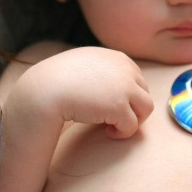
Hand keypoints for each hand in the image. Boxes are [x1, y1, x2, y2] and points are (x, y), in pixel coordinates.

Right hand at [15, 47, 152, 138]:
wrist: (46, 89)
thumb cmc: (59, 80)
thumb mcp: (85, 64)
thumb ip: (102, 70)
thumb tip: (112, 90)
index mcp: (118, 58)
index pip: (137, 79)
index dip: (128, 96)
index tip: (112, 106)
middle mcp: (125, 69)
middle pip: (144, 93)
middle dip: (132, 108)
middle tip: (113, 119)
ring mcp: (125, 87)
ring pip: (145, 108)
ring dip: (132, 120)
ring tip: (112, 126)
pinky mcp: (120, 106)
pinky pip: (132, 125)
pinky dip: (122, 132)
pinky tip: (107, 131)